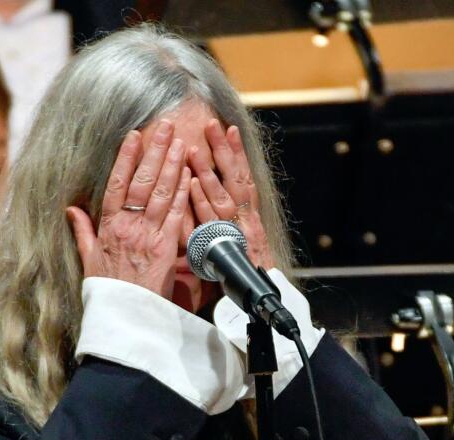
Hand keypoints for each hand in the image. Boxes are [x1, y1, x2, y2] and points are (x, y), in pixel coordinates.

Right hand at [67, 121, 190, 298]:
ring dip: (172, 165)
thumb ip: (82, 232)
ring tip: (181, 141)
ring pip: (161, 193)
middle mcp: (128, 226)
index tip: (134, 135)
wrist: (124, 316)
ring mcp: (148, 235)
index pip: (117, 184)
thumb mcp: (88, 260)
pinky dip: (183, 194)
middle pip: (142, 181)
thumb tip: (71, 209)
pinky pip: (176, 215)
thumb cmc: (106, 291)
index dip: (126, 158)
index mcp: (108, 227)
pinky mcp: (167, 248)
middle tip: (165, 126)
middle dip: (154, 151)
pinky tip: (190, 175)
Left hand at [188, 119, 273, 269]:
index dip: (235, 154)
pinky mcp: (228, 248)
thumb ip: (223, 225)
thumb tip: (208, 201)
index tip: (228, 129)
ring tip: (196, 147)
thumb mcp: (236, 245)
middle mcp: (246, 221)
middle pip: (234, 179)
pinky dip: (202, 202)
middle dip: (223, 151)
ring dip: (209, 170)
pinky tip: (192, 184)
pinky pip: (212, 221)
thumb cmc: (244, 276)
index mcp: (249, 218)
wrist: (261, 301)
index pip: (242, 178)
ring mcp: (238, 232)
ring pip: (222, 196)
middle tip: (213, 124)